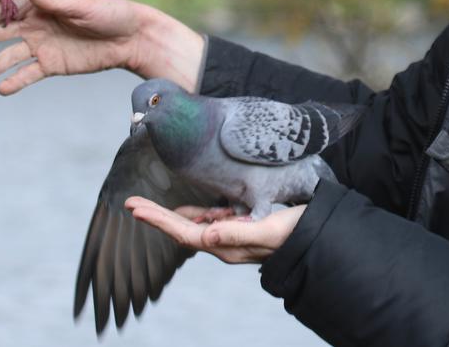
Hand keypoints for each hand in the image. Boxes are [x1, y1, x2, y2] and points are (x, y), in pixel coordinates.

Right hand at [0, 0, 202, 94]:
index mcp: (40, 6)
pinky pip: (29, 74)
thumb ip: (53, 0)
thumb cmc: (110, 13)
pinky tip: (1, 88)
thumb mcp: (82, 4)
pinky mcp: (53, 65)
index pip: (3, 11)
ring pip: (10, 56)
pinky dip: (15, 81)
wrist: (133, 38)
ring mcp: (43, 47)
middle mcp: (36, 26)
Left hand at [125, 196, 304, 263]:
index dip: (159, 221)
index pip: (184, 234)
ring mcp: (233, 237)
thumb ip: (238, 232)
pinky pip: (212, 221)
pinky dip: (197, 213)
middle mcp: (226, 243)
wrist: (318, 238)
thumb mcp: (269, 229)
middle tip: (131, 203)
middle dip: (156, 216)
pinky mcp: (243, 228)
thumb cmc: (296, 232)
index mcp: (228, 245)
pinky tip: (189, 209)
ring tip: (150, 206)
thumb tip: (205, 236)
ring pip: (195, 225)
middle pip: (183, 230)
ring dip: (172, 215)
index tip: (135, 209)